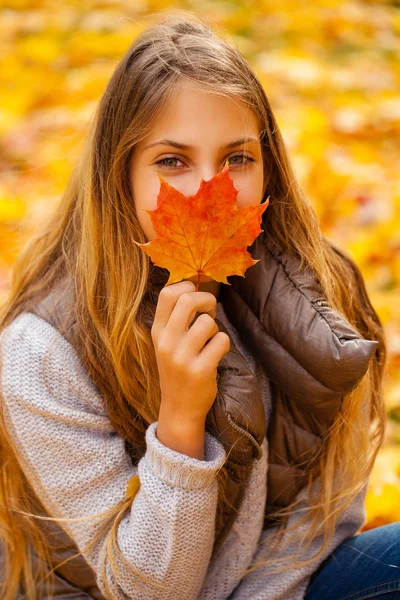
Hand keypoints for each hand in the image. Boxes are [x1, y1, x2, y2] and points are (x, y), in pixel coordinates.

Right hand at [151, 280, 229, 425]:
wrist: (179, 408)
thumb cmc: (178, 368)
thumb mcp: (167, 342)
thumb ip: (176, 318)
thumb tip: (195, 286)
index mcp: (157, 331)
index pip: (167, 293)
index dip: (187, 286)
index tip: (195, 296)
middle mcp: (166, 343)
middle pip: (188, 300)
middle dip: (207, 299)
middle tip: (210, 311)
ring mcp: (182, 358)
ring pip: (208, 322)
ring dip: (216, 328)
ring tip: (210, 340)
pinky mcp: (200, 370)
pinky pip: (221, 341)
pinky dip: (224, 344)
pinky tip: (215, 354)